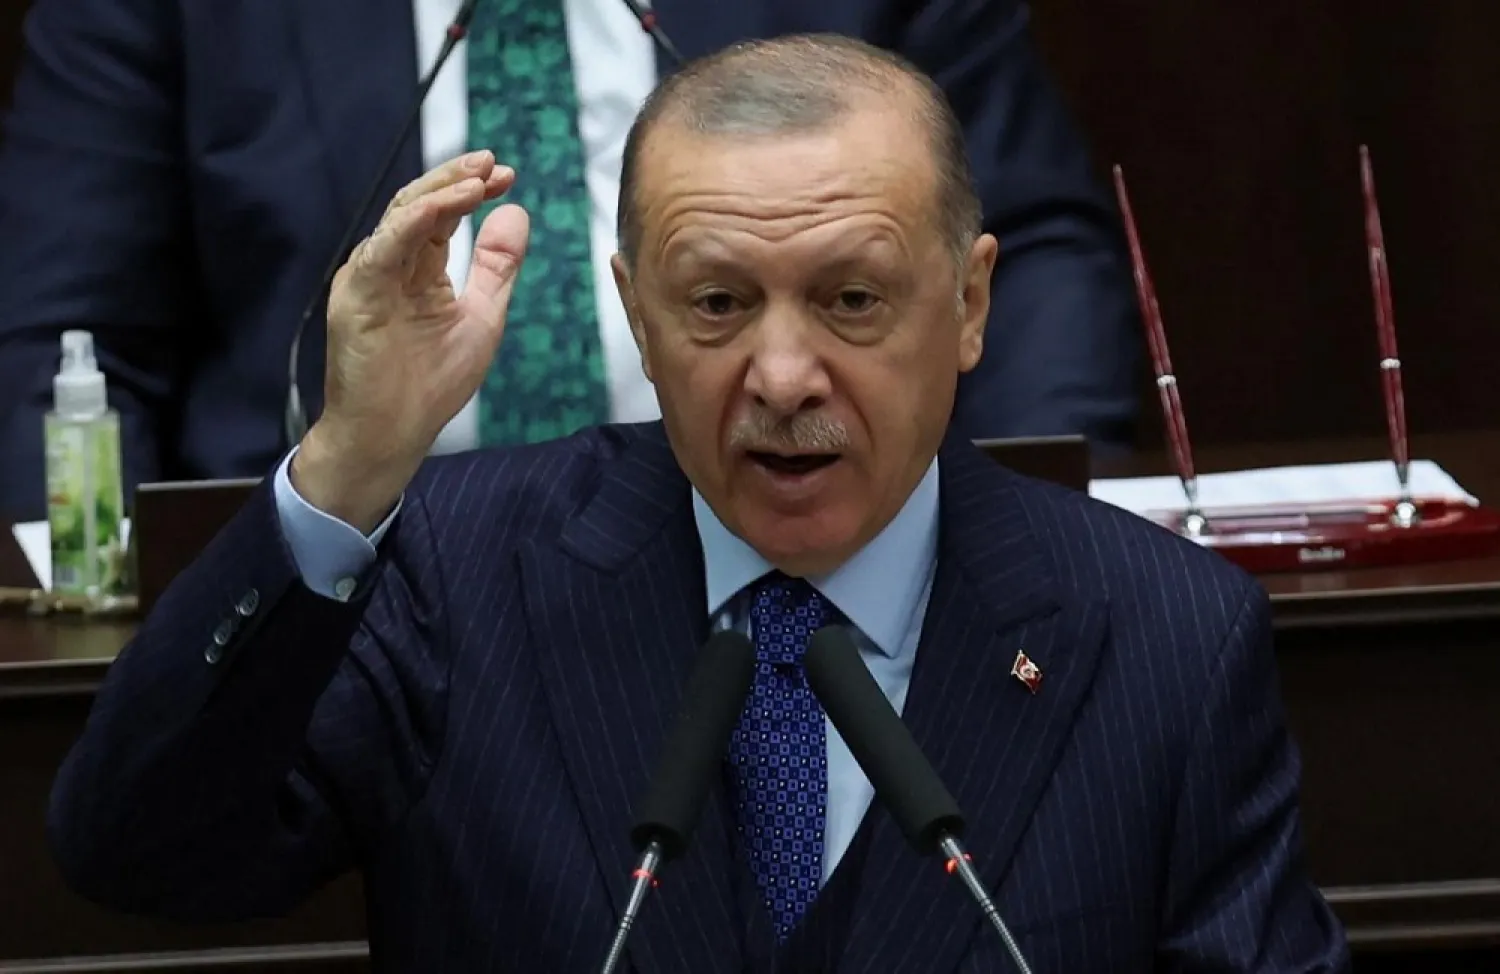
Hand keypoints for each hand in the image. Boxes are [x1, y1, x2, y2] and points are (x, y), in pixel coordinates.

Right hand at [292, 150, 529, 531]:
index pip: (441, 214)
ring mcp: (369, 277)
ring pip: (399, 216)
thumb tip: (515, 211)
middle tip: (491, 163)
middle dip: (456, 179)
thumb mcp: (480, 315)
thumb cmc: (429, 384)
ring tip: (477, 178)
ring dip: (440, 192)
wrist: (391, 436)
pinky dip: (414, 221)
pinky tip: (444, 205)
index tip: (506, 175)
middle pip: (418, 204)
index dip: (471, 190)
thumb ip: (496, 267)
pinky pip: (383, 247)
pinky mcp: (357, 295)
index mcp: (416, 269)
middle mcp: (389, 265)